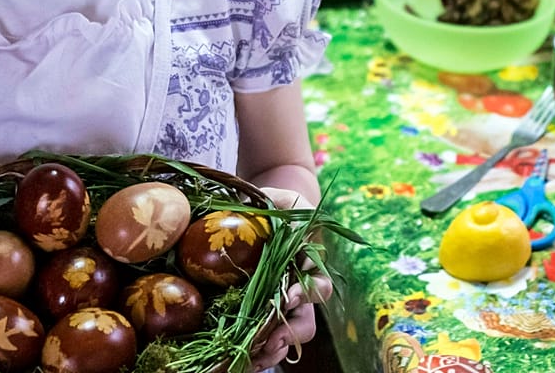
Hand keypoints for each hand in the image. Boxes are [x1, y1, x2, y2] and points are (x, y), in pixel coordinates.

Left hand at [246, 186, 332, 370]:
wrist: (261, 214)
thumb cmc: (277, 204)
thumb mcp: (284, 198)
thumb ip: (284, 204)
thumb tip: (264, 208)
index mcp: (309, 266)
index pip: (319, 285)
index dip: (308, 294)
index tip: (290, 297)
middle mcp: (297, 291)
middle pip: (305, 323)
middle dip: (290, 335)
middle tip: (271, 342)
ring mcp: (276, 304)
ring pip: (283, 338)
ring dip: (270, 351)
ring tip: (252, 361)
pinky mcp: (253, 311)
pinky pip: (258, 338)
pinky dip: (250, 352)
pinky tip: (235, 361)